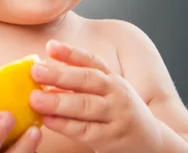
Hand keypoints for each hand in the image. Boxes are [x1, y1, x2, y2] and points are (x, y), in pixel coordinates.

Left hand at [29, 41, 159, 152]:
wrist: (151, 142)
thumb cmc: (119, 113)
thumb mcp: (108, 92)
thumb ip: (81, 83)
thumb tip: (46, 76)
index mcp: (112, 78)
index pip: (91, 61)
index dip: (70, 53)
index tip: (50, 46)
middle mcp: (116, 93)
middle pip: (87, 80)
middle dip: (60, 75)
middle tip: (36, 71)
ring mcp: (115, 115)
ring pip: (85, 106)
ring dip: (58, 102)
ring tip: (35, 99)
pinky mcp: (111, 137)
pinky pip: (85, 130)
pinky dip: (65, 125)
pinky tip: (48, 120)